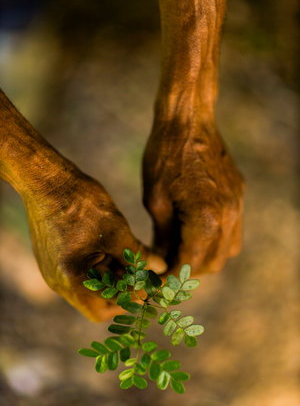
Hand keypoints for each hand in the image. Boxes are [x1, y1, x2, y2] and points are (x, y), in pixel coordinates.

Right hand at [24, 168, 164, 320]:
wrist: (47, 179)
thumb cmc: (81, 203)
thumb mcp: (117, 230)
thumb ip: (138, 255)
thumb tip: (160, 268)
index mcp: (72, 279)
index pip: (102, 310)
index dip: (128, 301)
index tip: (149, 286)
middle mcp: (59, 280)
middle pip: (96, 298)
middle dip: (123, 288)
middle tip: (146, 274)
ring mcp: (54, 269)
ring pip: (90, 283)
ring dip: (114, 275)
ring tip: (136, 259)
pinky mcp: (54, 256)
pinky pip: (82, 270)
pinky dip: (102, 264)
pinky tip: (119, 249)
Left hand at [143, 121, 244, 274]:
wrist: (188, 119)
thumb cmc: (165, 156)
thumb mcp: (155, 199)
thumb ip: (163, 235)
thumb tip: (163, 261)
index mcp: (205, 219)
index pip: (190, 265)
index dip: (172, 280)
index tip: (157, 286)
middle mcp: (228, 216)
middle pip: (212, 264)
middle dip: (188, 273)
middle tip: (166, 271)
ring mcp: (237, 204)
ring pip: (227, 250)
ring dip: (204, 259)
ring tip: (180, 253)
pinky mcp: (238, 194)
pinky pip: (233, 230)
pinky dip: (216, 240)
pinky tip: (195, 232)